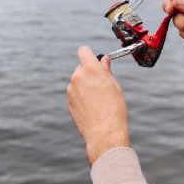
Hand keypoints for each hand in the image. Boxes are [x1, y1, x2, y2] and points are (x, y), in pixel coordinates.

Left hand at [67, 47, 129, 165]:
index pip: (84, 51)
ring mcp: (71, 90)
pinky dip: (82, 96)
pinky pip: (75, 94)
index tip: (96, 60)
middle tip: (102, 83)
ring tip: (99, 99)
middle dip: (89, 72)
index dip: (90, 55)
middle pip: (81, 67)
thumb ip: (106, 70)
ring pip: (78, 81)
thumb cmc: (113, 109)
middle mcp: (77, 77)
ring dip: (85, 85)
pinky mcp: (69, 102)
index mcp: (90, 69)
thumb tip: (103, 60)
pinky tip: (93, 107)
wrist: (104, 132)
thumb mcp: (114, 85)